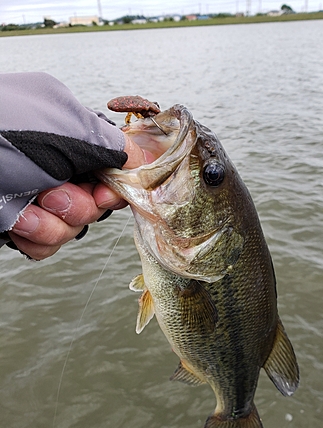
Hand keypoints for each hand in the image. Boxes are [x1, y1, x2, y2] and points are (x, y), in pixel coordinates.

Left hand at [8, 136, 150, 259]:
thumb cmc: (2, 133)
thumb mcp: (64, 126)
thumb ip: (110, 144)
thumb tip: (148, 156)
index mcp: (72, 140)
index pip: (112, 172)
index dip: (115, 189)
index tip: (106, 192)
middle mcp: (58, 170)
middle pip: (95, 207)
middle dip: (78, 207)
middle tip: (53, 193)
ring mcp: (37, 199)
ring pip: (72, 230)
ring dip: (52, 224)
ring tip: (27, 206)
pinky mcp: (18, 225)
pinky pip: (45, 247)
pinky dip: (33, 238)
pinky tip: (15, 222)